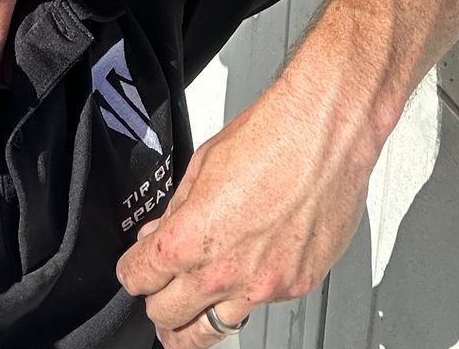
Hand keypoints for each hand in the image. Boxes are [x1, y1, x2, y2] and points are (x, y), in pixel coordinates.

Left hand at [115, 74, 376, 347]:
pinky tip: (254, 269)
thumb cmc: (271, 134)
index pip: (138, 279)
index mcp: (190, 240)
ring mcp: (264, 285)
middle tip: (162, 293)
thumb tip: (160, 233)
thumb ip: (176, 211)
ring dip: (197, 321)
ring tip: (191, 319)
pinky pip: (263, 303)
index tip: (137, 269)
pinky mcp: (298, 284)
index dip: (132, 272)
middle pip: (167, 317)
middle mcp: (224, 272)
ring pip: (213, 329)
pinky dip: (253, 292)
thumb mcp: (202, 165)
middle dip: (159, 301)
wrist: (326, 130)